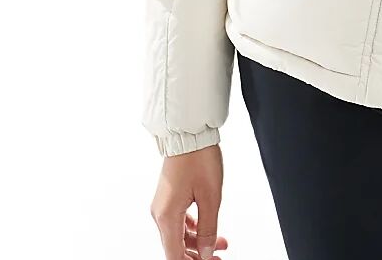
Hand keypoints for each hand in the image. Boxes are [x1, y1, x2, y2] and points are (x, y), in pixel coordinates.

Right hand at [150, 143, 228, 258]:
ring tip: (221, 244)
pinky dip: (194, 229)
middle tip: (218, 257)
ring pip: (179, 235)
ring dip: (199, 242)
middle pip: (175, 248)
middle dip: (197, 256)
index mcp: (166, 216)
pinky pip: (179, 222)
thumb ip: (208, 229)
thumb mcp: (211, 197)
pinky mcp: (168, 198)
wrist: (189, 134)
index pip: (174, 256)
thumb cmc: (199, 159)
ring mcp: (163, 205)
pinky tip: (208, 229)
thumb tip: (207, 253)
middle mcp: (160, 214)